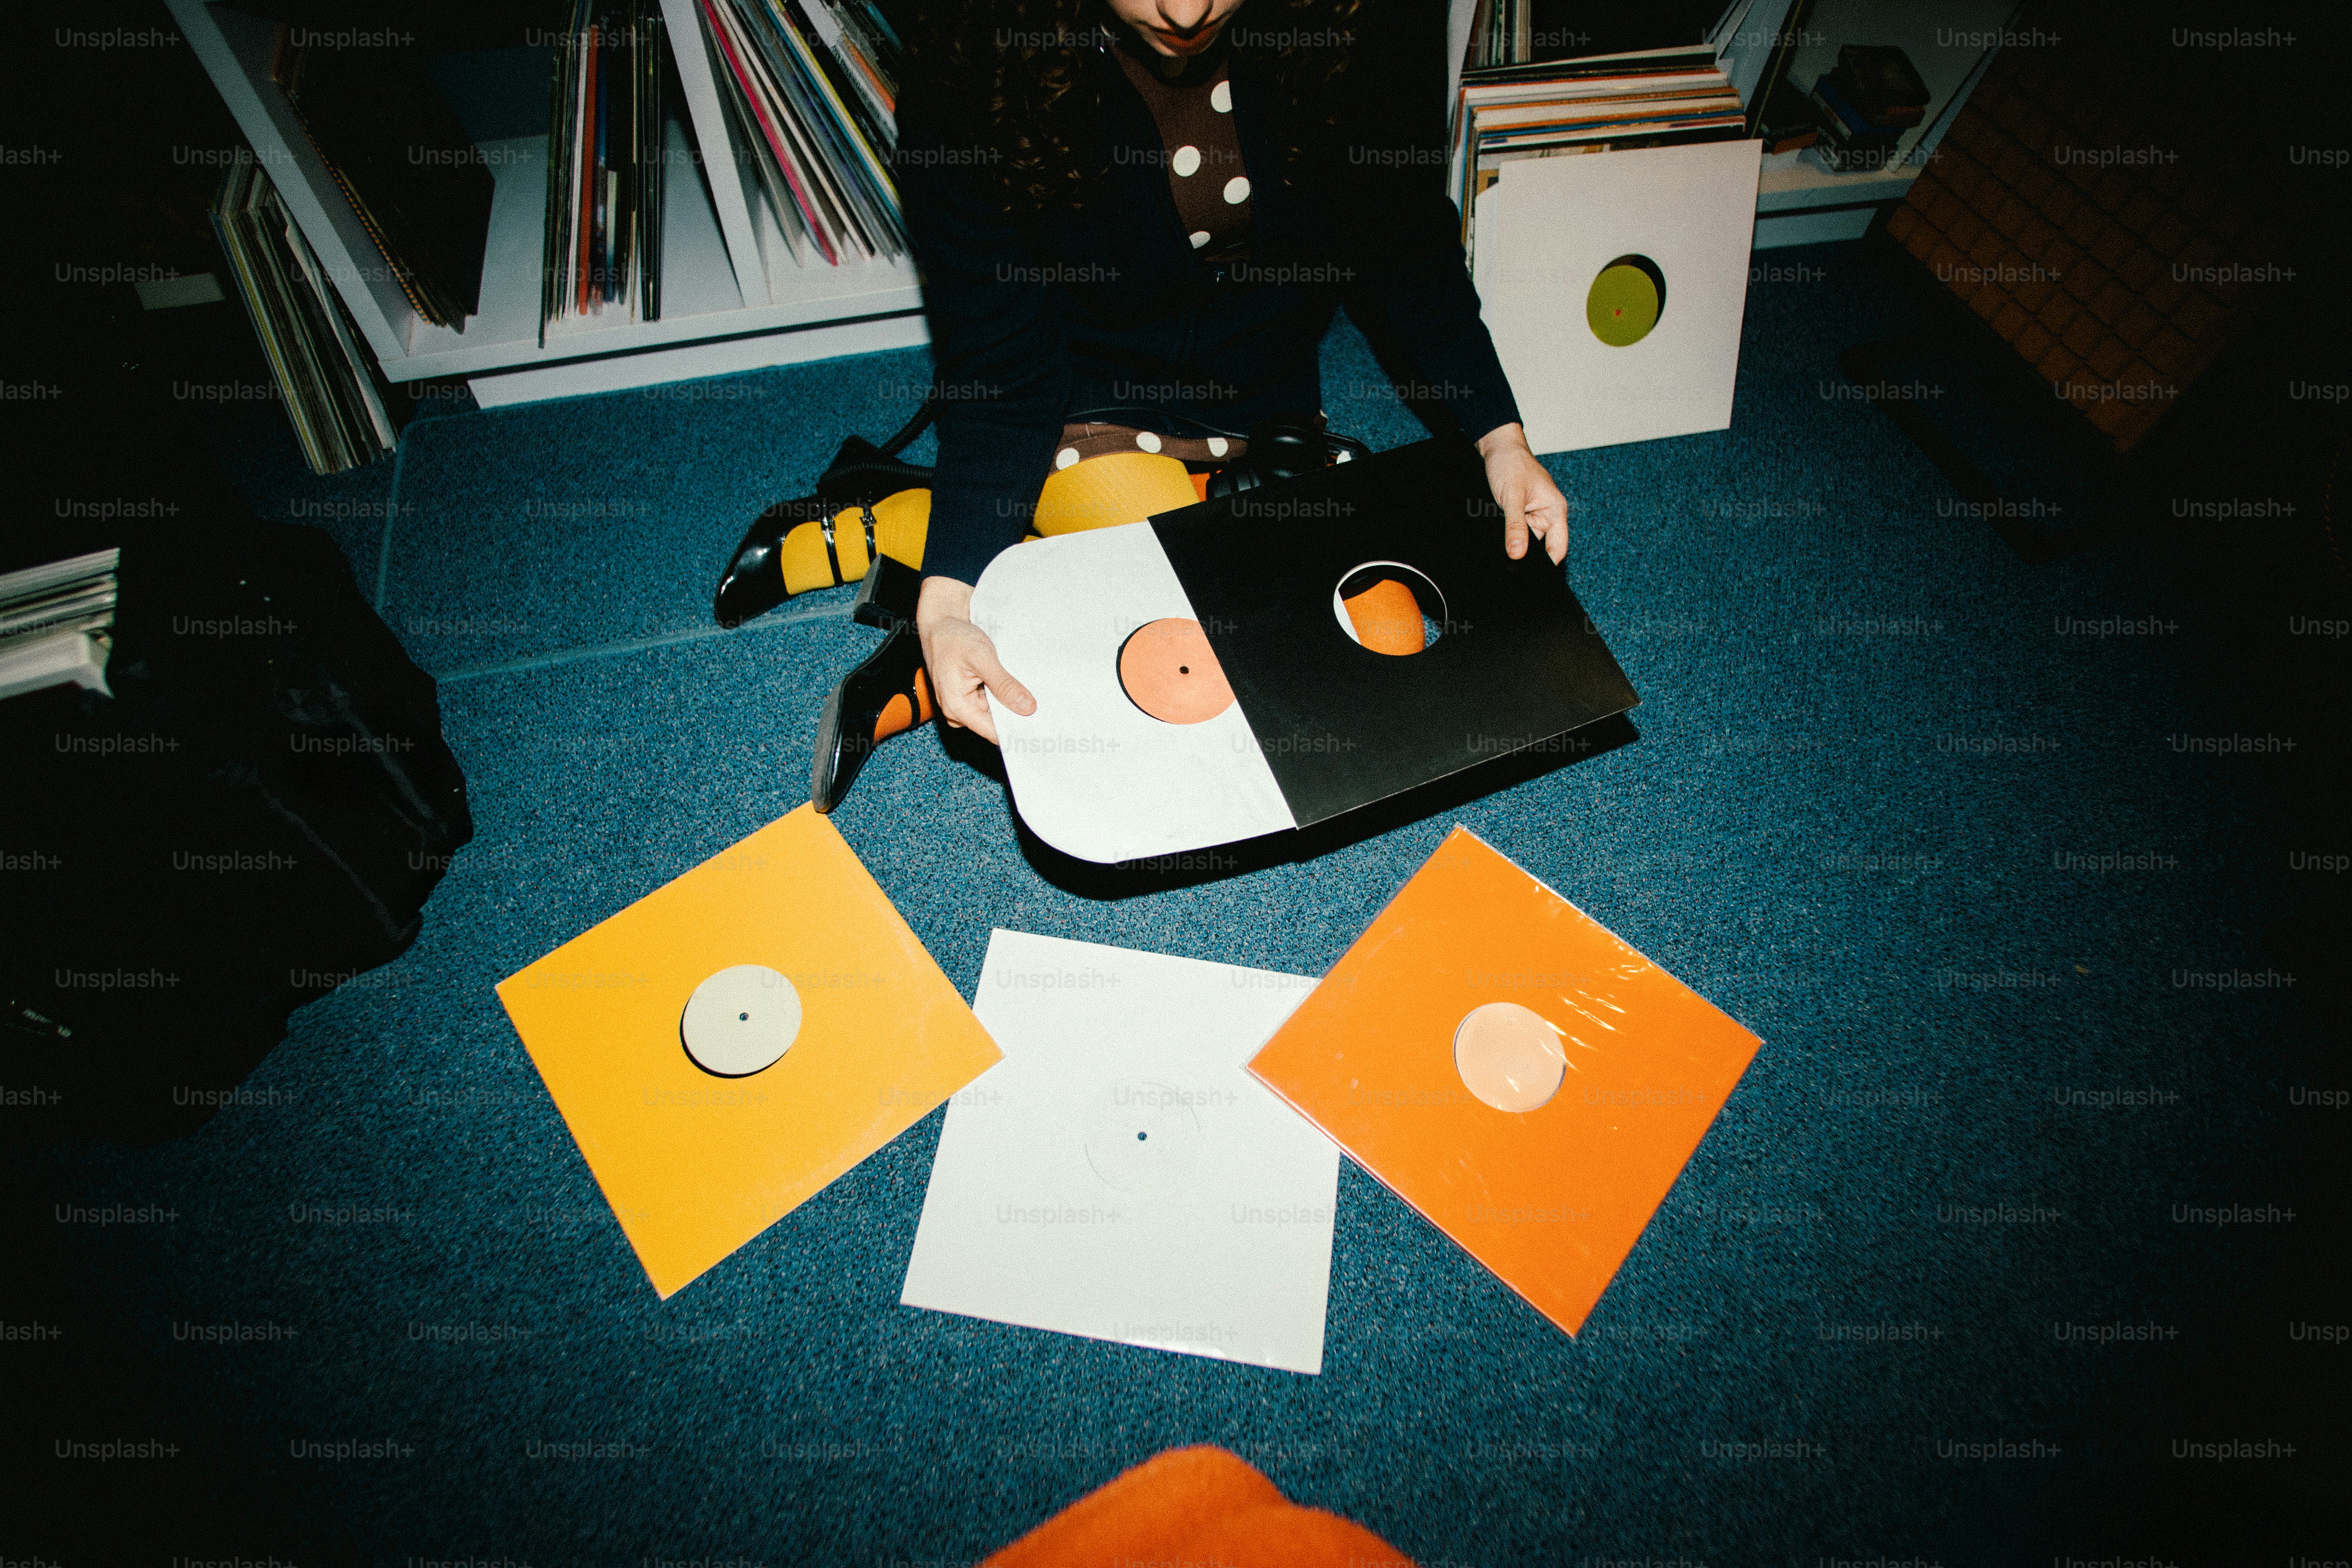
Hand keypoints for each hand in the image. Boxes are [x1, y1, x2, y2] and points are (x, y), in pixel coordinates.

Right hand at [914, 575, 1035, 745]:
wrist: (940, 625)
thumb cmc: (953, 638)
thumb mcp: (981, 658)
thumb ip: (1003, 684)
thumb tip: (1027, 707)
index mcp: (957, 707)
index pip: (994, 732)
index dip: (1017, 730)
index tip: (1041, 724)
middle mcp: (957, 713)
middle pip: (995, 725)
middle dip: (1017, 716)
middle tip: (1044, 707)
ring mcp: (962, 707)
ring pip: (995, 715)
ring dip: (1011, 705)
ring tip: (1031, 693)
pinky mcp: (968, 699)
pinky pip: (991, 705)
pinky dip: (1004, 697)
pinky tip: (1017, 687)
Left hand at [1476, 422, 1568, 564]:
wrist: (1497, 448)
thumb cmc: (1511, 464)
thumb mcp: (1512, 497)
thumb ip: (1515, 526)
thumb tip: (1517, 554)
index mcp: (1555, 510)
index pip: (1558, 548)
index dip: (1547, 565)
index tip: (1531, 577)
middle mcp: (1547, 515)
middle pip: (1540, 548)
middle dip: (1526, 554)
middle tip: (1510, 560)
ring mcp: (1532, 516)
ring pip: (1524, 541)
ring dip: (1513, 542)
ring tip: (1502, 533)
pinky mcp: (1519, 515)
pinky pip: (1514, 532)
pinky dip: (1506, 534)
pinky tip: (1498, 530)